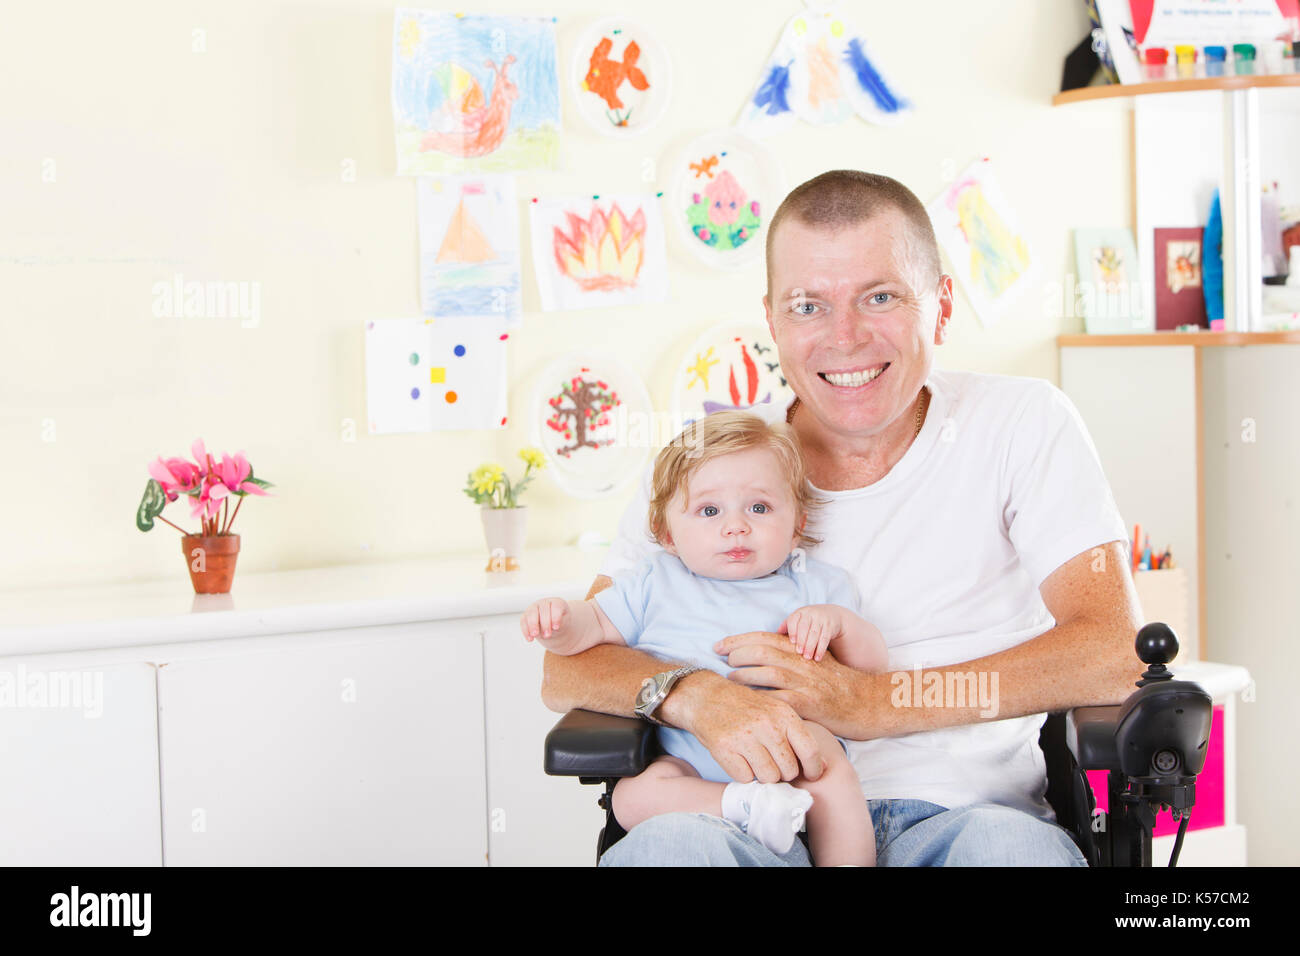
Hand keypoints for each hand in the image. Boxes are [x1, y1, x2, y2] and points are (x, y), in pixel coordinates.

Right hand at [521, 597, 568, 644]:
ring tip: (535, 635)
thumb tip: (553, 628)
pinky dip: (526, 630)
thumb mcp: (564, 624)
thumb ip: (559, 624)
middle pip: (543, 610)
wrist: (553, 627)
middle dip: (545, 624)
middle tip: (547, 635)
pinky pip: (523, 621)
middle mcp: (544, 603)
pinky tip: (530, 639)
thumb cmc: (560, 623)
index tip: (556, 628)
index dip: (555, 617)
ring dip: (533, 625)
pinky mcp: (526, 616)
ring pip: (531, 613)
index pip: (556, 607)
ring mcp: (534, 608)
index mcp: (557, 603)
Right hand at [659, 670, 826, 782]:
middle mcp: (767, 726)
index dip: (813, 769)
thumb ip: (798, 737)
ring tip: (755, 759)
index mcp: (785, 715)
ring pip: (768, 777)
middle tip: (772, 761)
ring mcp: (745, 738)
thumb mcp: (776, 712)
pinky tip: (739, 758)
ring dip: (763, 774)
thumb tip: (822, 767)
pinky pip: (745, 778)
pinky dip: (743, 773)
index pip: (810, 751)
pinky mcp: (725, 750)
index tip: (810, 774)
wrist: (707, 697)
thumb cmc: (747, 708)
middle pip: (789, 770)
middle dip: (782, 771)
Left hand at [713, 630, 873, 738]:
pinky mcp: (810, 705)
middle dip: (735, 654)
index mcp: (802, 650)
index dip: (738, 640)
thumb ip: (794, 655)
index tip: (719, 645)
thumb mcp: (817, 661)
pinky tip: (748, 704)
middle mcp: (802, 663)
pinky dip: (761, 700)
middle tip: (720, 661)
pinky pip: (779, 700)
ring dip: (743, 676)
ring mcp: (806, 683)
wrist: (870, 702)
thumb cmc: (840, 684)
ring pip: (767, 673)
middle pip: (761, 651)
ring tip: (730, 680)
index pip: (764, 637)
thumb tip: (764, 653)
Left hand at [779, 604, 842, 660]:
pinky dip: (821, 649)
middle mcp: (811, 613)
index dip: (792, 630)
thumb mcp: (799, 619)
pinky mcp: (830, 626)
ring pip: (815, 633)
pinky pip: (825, 638)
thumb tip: (776, 634)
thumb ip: (787, 626)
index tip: (792, 642)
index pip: (794, 619)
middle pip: (805, 627)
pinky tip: (817, 657)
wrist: (831, 615)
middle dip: (802, 640)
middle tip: (800, 652)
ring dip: (811, 646)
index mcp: (800, 612)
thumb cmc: (810, 620)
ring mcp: (821, 619)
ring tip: (807, 657)